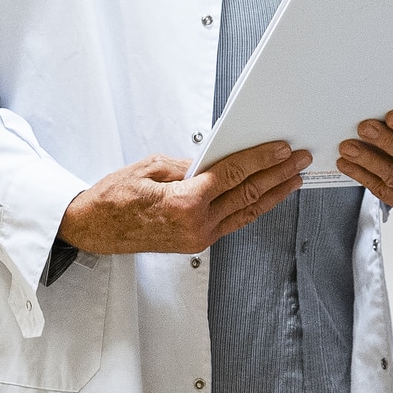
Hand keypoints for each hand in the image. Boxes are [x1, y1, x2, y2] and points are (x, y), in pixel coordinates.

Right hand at [57, 141, 309, 254]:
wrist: (93, 229)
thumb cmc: (114, 197)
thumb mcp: (150, 167)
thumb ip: (187, 165)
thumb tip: (216, 160)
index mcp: (184, 202)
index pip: (233, 176)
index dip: (261, 160)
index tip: (281, 149)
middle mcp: (196, 224)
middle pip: (247, 195)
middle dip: (277, 175)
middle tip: (299, 159)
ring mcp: (199, 237)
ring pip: (246, 213)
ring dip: (274, 194)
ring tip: (295, 178)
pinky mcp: (197, 243)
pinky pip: (234, 223)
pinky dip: (254, 208)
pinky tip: (268, 197)